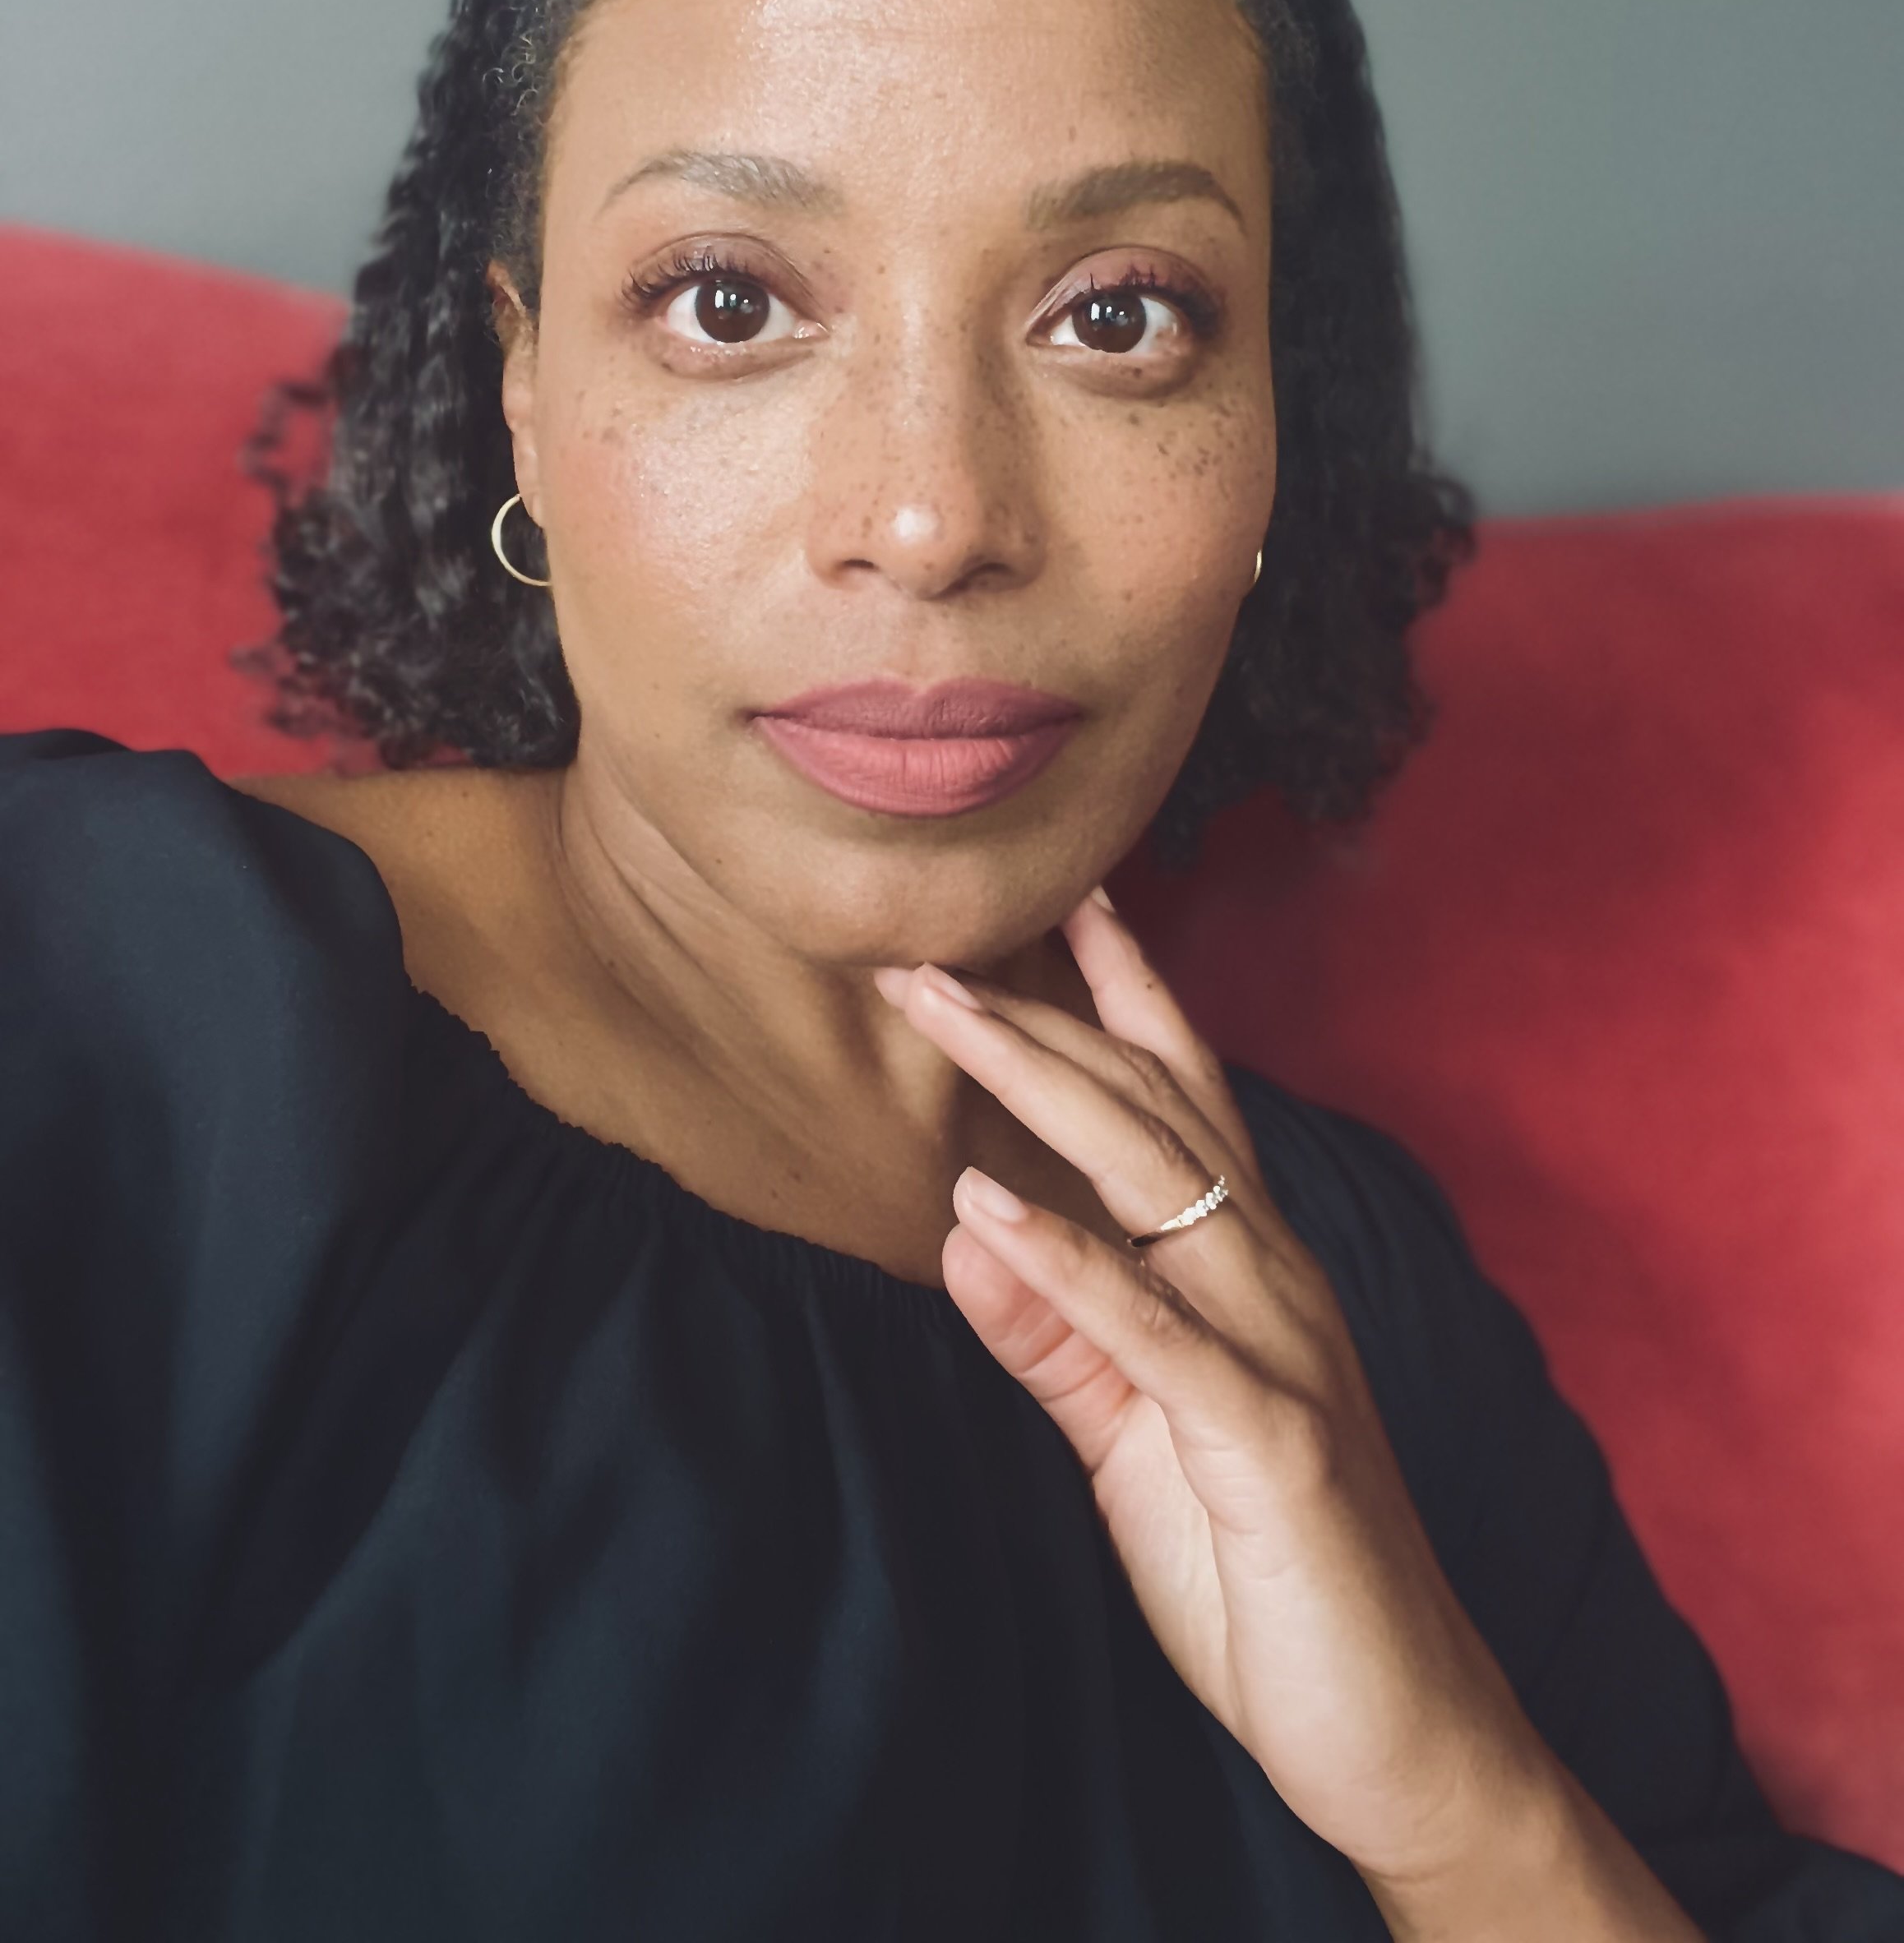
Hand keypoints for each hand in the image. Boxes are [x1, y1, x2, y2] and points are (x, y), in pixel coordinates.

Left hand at [874, 892, 1699, 1941]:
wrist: (1397, 1735)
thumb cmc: (1267, 1575)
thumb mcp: (1134, 1442)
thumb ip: (1059, 1339)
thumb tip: (962, 1226)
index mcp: (1251, 1275)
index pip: (1180, 1105)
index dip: (1123, 999)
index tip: (1061, 902)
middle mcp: (1275, 1283)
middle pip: (1151, 1112)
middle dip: (1040, 1018)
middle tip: (929, 946)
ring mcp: (1282, 1352)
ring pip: (1156, 1182)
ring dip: (1040, 1086)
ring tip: (943, 1014)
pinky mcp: (1270, 1444)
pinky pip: (1154, 1334)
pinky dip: (1067, 1262)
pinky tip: (988, 1204)